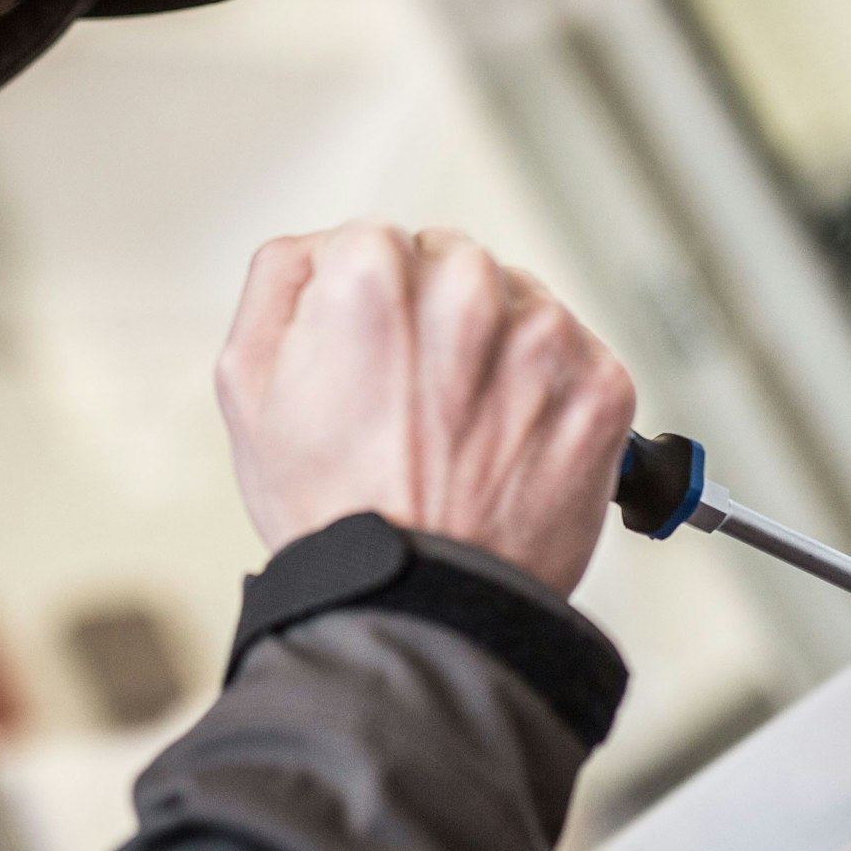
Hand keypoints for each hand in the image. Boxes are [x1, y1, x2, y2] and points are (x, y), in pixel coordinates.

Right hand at [217, 222, 636, 595]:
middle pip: (455, 265)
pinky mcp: (602, 386)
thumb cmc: (335, 512)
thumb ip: (279, 282)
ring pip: (521, 306)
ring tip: (465, 433)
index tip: (375, 362)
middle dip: (439, 320)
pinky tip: (511, 445)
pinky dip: (552, 394)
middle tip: (418, 405)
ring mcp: (544, 338)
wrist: (421, 608)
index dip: (371, 306)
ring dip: (500, 351)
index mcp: (375, 274)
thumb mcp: (248, 385)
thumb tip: (321, 247)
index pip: (382, 242)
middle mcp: (468, 290)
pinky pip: (578, 358)